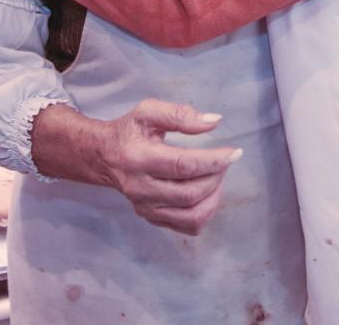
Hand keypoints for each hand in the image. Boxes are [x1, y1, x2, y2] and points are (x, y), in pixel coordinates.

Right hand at [95, 99, 240, 235]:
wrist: (104, 157)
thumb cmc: (129, 131)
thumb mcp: (148, 112)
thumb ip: (180, 115)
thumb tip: (215, 122)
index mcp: (138, 158)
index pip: (183, 165)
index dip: (213, 160)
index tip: (234, 153)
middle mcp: (140, 188)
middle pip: (190, 193)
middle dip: (216, 177)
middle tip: (223, 161)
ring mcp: (145, 208)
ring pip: (191, 215)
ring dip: (214, 196)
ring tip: (216, 176)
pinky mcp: (151, 218)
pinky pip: (188, 226)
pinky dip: (206, 212)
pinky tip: (206, 193)